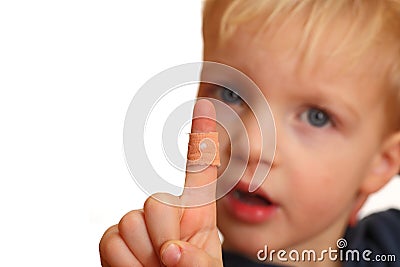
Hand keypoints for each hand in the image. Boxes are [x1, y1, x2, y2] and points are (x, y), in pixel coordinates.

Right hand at [99, 99, 222, 266]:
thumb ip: (198, 261)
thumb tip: (171, 250)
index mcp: (197, 216)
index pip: (200, 171)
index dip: (203, 137)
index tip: (208, 106)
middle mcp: (166, 215)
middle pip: (157, 201)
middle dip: (163, 237)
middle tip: (169, 265)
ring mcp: (138, 227)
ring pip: (131, 223)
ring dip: (142, 258)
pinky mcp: (115, 241)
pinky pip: (111, 241)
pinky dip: (123, 265)